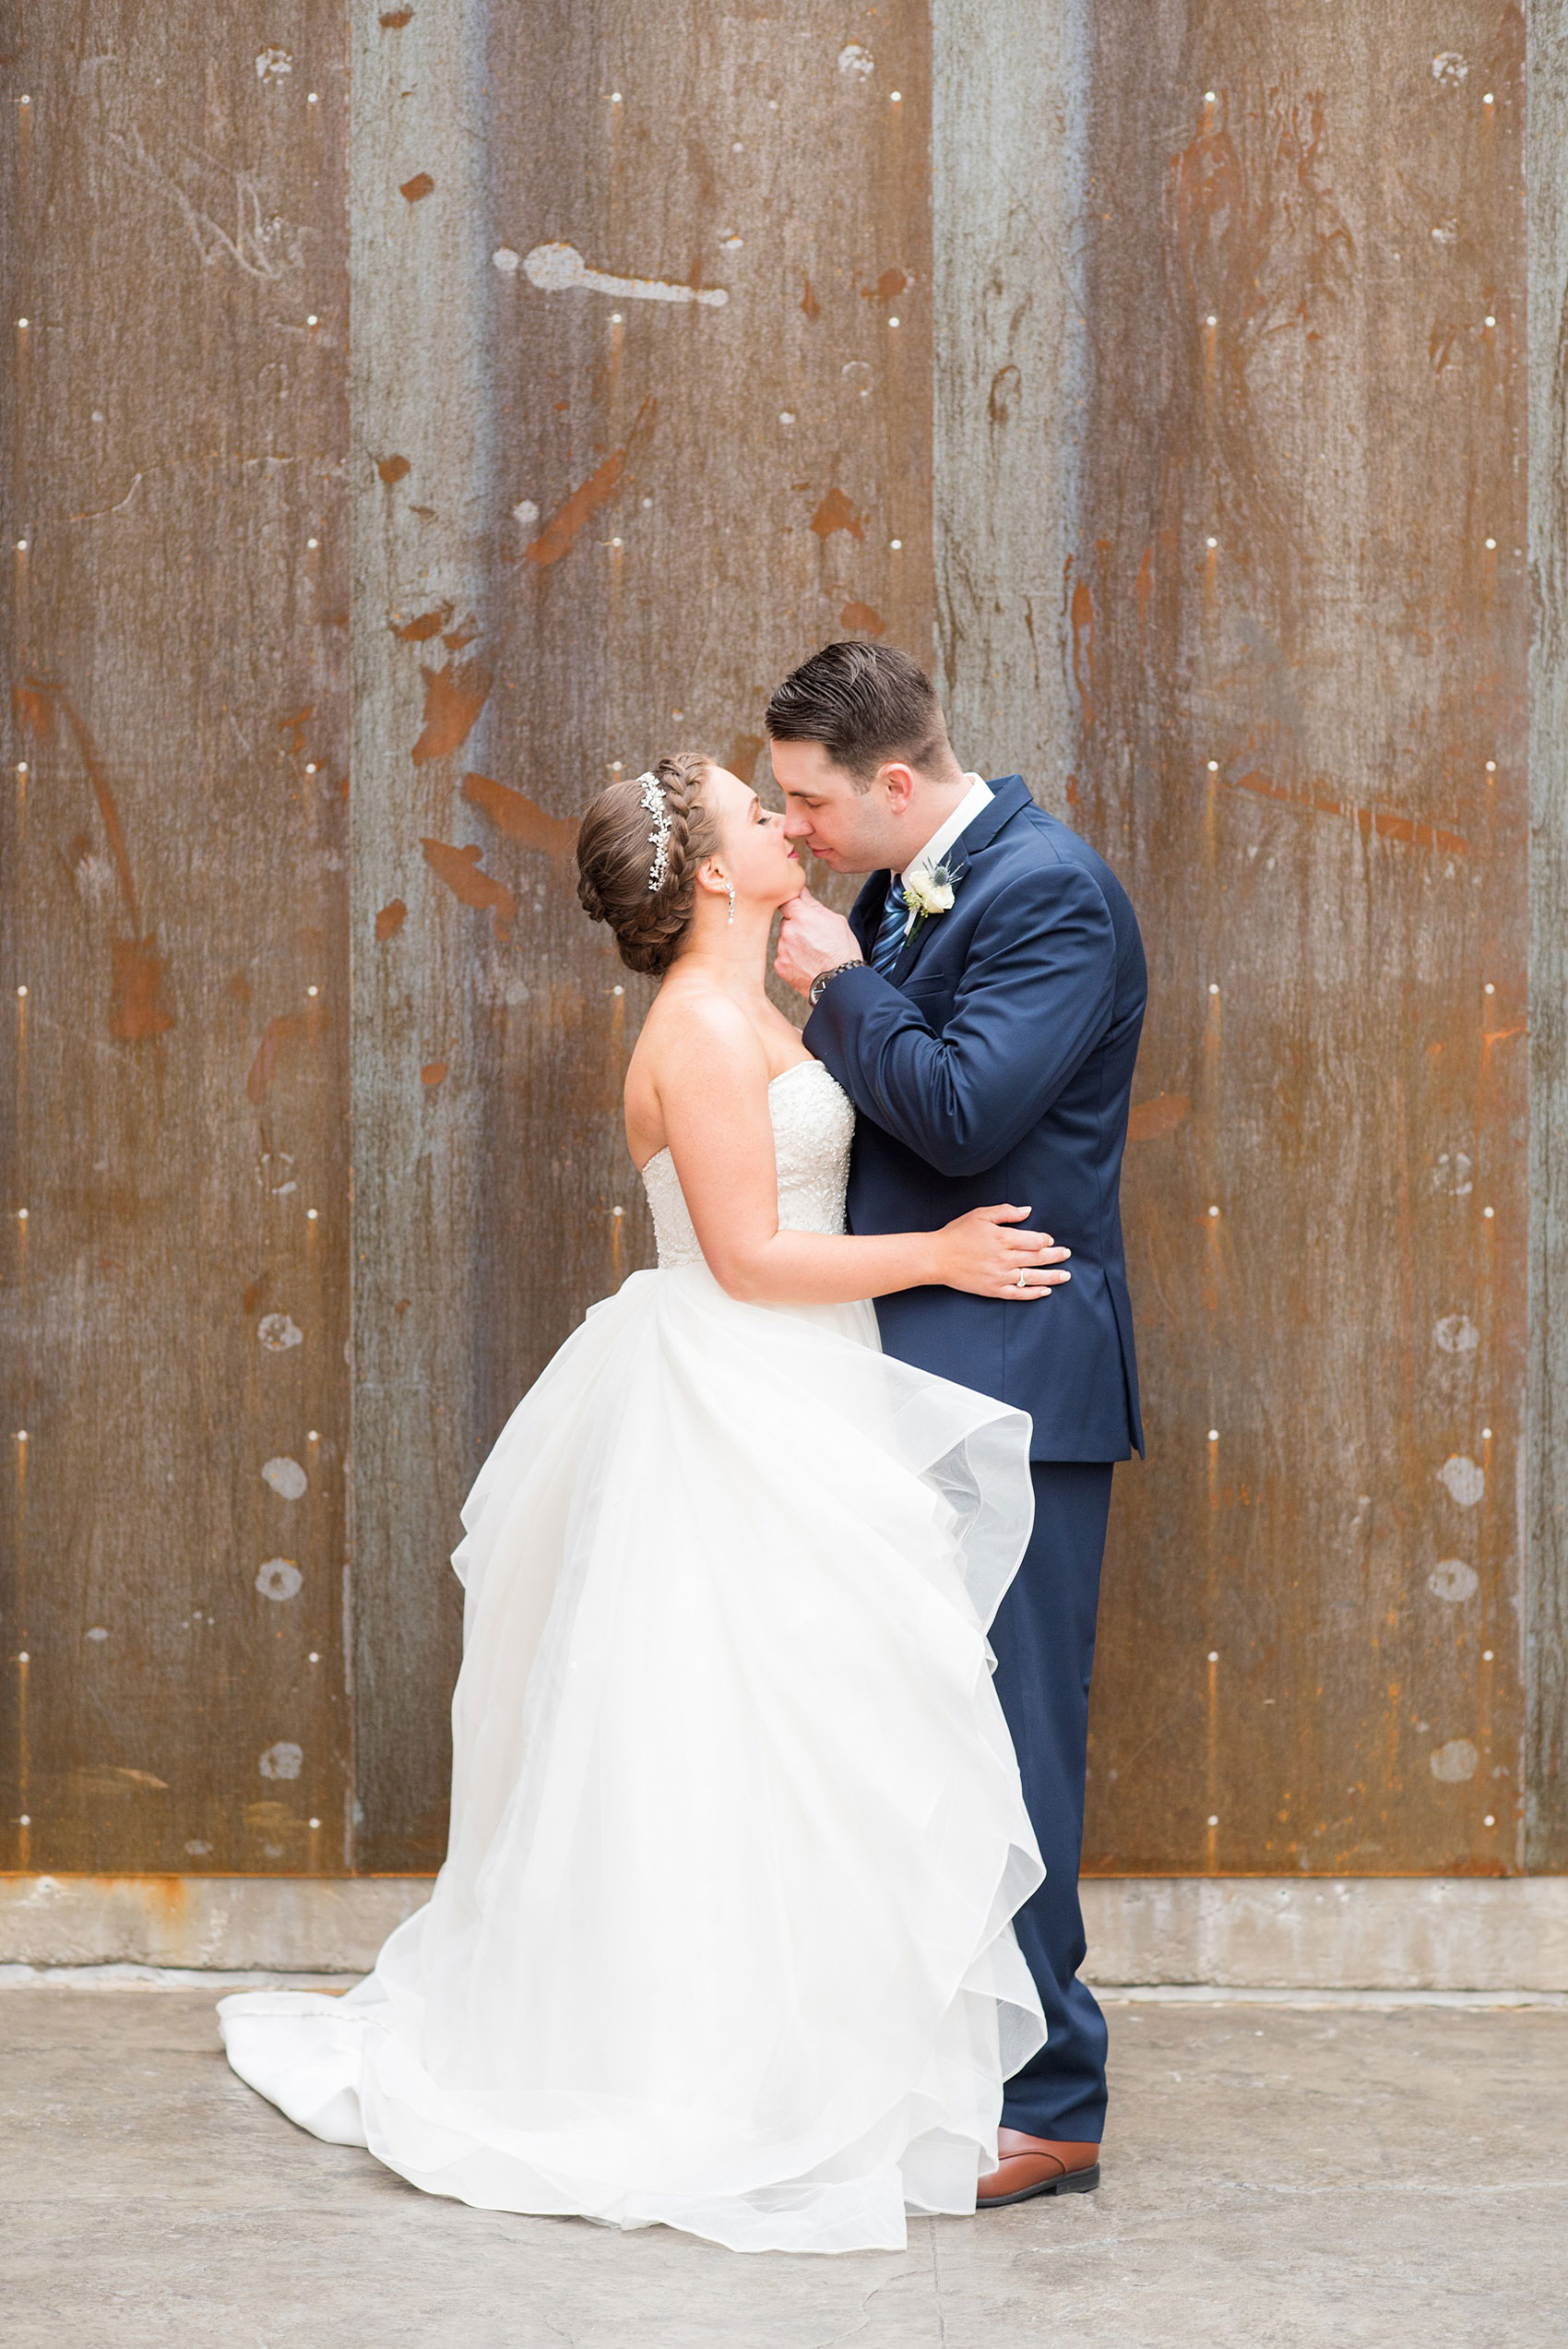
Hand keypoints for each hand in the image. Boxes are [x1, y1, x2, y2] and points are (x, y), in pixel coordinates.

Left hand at [774, 886, 862, 997]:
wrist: (841, 984)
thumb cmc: (843, 951)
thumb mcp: (836, 921)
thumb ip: (814, 905)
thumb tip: (801, 890)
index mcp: (802, 916)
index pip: (788, 900)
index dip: (795, 905)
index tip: (800, 910)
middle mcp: (788, 931)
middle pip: (786, 921)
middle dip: (796, 926)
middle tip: (814, 938)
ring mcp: (782, 949)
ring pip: (784, 940)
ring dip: (794, 943)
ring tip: (813, 954)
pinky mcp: (780, 965)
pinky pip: (783, 956)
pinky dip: (792, 959)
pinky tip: (807, 964)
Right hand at [932, 1206, 1071, 1300]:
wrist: (936, 1258)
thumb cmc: (957, 1233)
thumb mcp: (980, 1215)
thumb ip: (1006, 1212)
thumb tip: (1028, 1211)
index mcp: (1002, 1238)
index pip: (1033, 1240)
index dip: (1045, 1240)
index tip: (1050, 1240)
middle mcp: (1004, 1258)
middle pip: (1037, 1258)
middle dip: (1055, 1256)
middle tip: (1067, 1254)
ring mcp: (999, 1276)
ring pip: (1032, 1277)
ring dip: (1052, 1276)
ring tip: (1066, 1276)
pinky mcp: (993, 1289)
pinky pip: (1019, 1293)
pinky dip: (1034, 1293)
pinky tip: (1046, 1291)